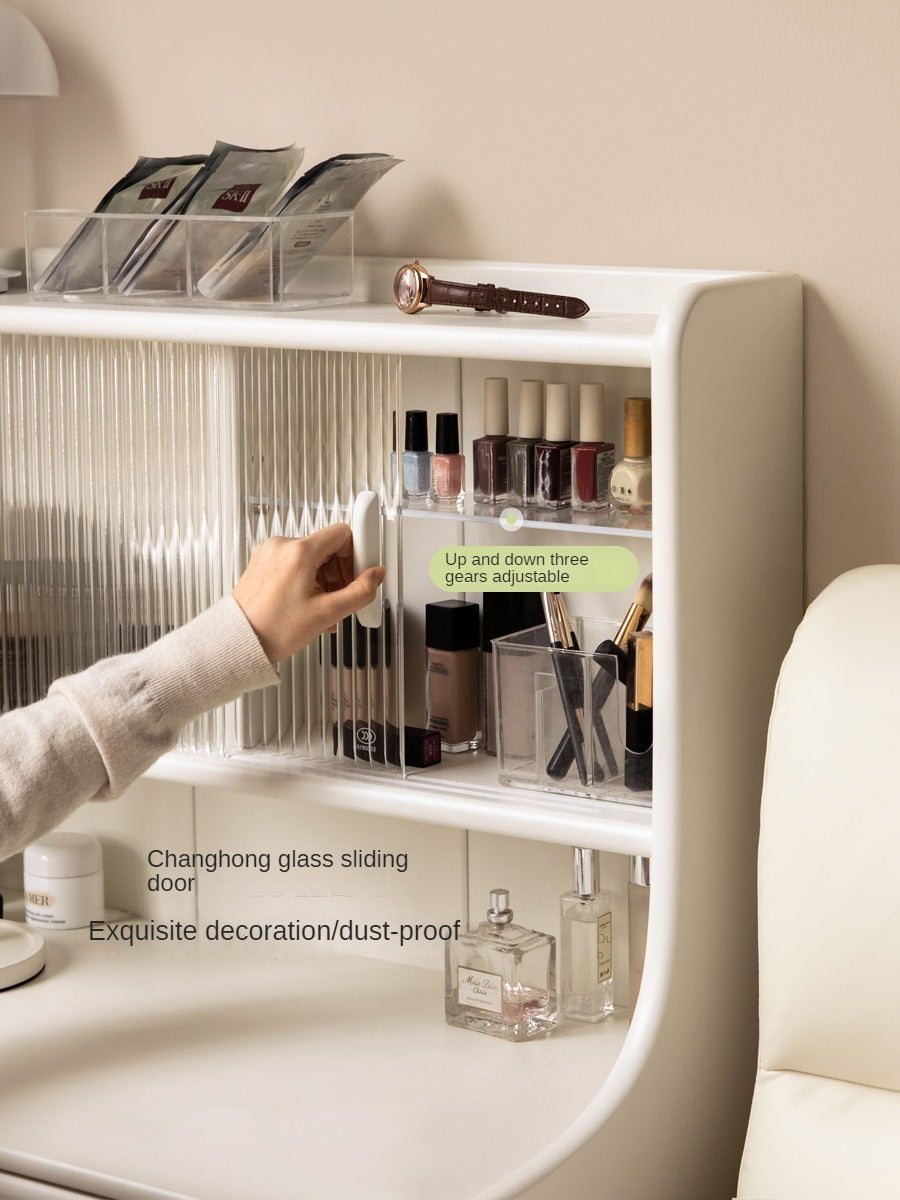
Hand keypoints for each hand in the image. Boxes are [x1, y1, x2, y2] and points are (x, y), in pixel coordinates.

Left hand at [232, 525, 385, 663]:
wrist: (237, 642)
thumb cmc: (271, 630)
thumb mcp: (326, 614)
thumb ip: (360, 592)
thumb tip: (376, 577)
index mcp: (299, 552)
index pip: (343, 533)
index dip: (358, 554)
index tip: (362, 571)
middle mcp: (282, 546)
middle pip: (328, 547)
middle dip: (341, 572)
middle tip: (343, 596)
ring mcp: (270, 554)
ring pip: (312, 558)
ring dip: (325, 580)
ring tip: (322, 607)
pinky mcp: (263, 564)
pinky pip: (295, 565)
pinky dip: (307, 581)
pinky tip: (308, 605)